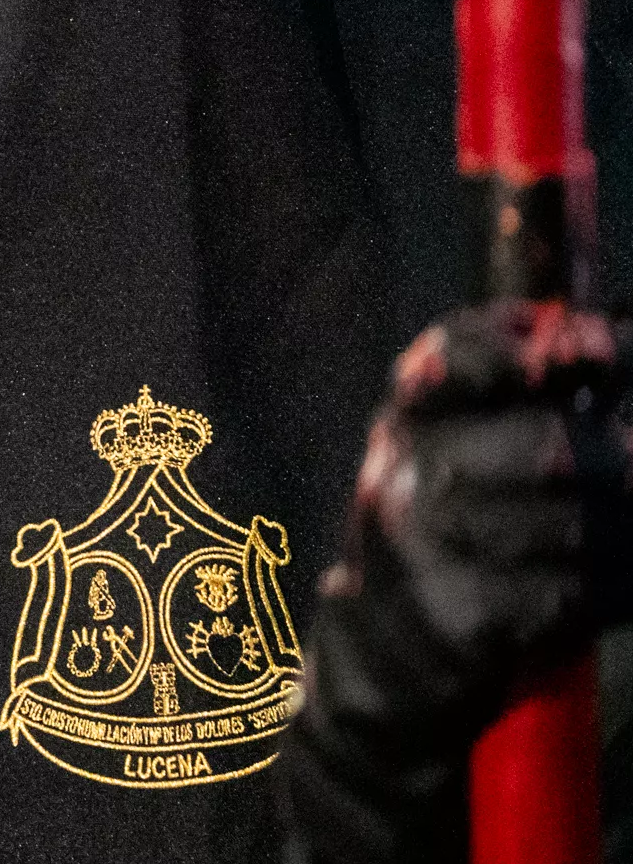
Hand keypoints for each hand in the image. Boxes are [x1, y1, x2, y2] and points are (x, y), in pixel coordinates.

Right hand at [281, 300, 630, 861]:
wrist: (385, 655)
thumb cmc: (447, 534)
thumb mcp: (457, 442)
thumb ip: (522, 386)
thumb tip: (599, 337)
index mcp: (407, 419)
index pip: (460, 353)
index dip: (528, 346)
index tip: (595, 353)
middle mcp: (403, 477)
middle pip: (558, 448)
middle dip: (625, 465)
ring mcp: (428, 551)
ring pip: (584, 527)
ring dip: (629, 539)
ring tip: (622, 544)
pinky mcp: (466, 619)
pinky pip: (582, 594)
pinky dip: (616, 592)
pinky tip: (608, 589)